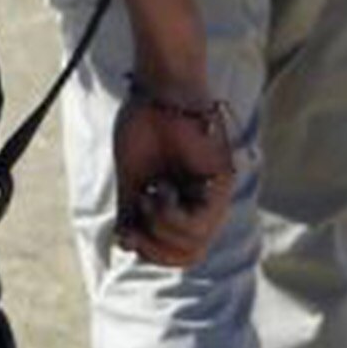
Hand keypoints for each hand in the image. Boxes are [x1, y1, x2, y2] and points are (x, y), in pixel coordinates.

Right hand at [110, 93, 232, 266]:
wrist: (157, 91)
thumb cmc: (144, 125)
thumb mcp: (130, 179)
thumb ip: (130, 211)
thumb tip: (124, 246)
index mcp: (181, 205)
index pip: (176, 253)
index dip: (150, 254)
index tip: (125, 235)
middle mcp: (201, 205)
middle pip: (188, 256)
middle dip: (155, 251)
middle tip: (135, 227)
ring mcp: (215, 196)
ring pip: (195, 245)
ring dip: (162, 228)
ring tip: (149, 197)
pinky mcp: (222, 183)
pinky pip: (202, 224)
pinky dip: (173, 215)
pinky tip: (160, 191)